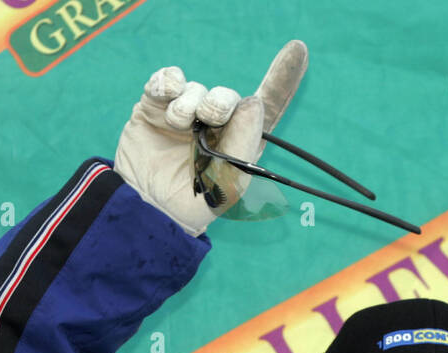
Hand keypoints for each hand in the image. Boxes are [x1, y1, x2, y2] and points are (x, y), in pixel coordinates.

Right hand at [115, 41, 307, 235]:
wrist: (149, 209)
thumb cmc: (196, 203)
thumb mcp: (229, 180)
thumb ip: (245, 140)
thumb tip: (252, 102)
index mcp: (239, 140)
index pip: (267, 106)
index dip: (283, 78)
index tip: (299, 49)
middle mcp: (214, 123)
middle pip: (226, 96)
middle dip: (220, 101)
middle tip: (209, 117)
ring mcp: (184, 113)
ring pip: (195, 89)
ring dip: (189, 103)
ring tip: (178, 123)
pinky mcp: (155, 106)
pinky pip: (167, 80)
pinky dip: (168, 82)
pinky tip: (166, 95)